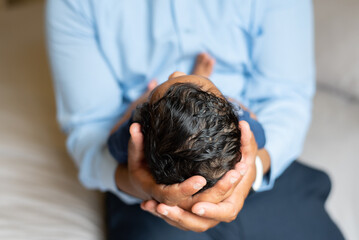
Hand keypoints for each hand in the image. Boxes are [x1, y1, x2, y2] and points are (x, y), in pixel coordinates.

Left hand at [141, 121, 256, 231]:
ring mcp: (206, 214)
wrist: (238, 175)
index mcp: (233, 200)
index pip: (225, 211)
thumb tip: (244, 123)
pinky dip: (166, 214)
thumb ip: (247, 141)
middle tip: (163, 207)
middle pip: (200, 222)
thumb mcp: (247, 153)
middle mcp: (218, 211)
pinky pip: (180, 218)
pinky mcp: (195, 211)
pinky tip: (148, 206)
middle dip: (181, 216)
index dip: (211, 209)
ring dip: (170, 217)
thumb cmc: (242, 164)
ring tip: (153, 207)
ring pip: (188, 223)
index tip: (196, 206)